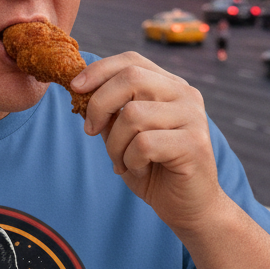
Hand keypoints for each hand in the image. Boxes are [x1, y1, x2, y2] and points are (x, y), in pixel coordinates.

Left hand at [70, 51, 225, 234]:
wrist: (190, 207)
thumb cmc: (154, 170)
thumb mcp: (124, 136)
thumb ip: (109, 113)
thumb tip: (80, 89)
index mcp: (169, 86)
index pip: (131, 61)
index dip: (99, 70)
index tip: (75, 88)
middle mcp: (185, 94)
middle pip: (131, 78)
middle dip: (99, 105)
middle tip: (91, 132)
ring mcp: (192, 117)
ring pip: (133, 115)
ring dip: (115, 144)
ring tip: (122, 161)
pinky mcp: (194, 143)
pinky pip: (144, 144)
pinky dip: (131, 161)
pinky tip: (140, 170)